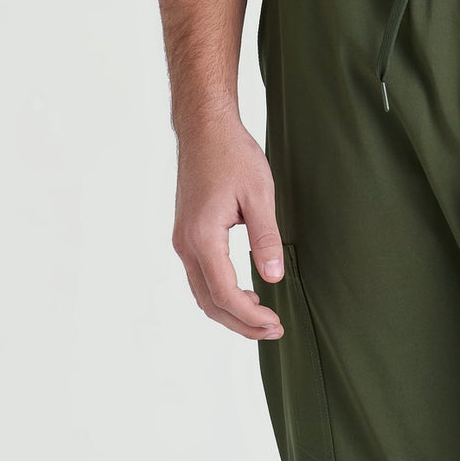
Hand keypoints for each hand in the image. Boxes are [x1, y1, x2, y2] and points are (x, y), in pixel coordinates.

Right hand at [172, 111, 284, 337]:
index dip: (251, 317)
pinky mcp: (187, 235)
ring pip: (202, 292)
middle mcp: (186, 244)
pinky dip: (221, 293)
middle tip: (274, 330)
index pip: (225, 294)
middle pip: (209, 302)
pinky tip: (245, 293)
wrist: (205, 130)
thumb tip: (273, 276)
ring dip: (230, 310)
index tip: (276, 323)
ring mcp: (183, 240)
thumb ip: (266, 238)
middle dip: (241, 323)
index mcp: (203, 238)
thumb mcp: (259, 194)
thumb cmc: (232, 156)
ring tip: (263, 318)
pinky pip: (200, 276)